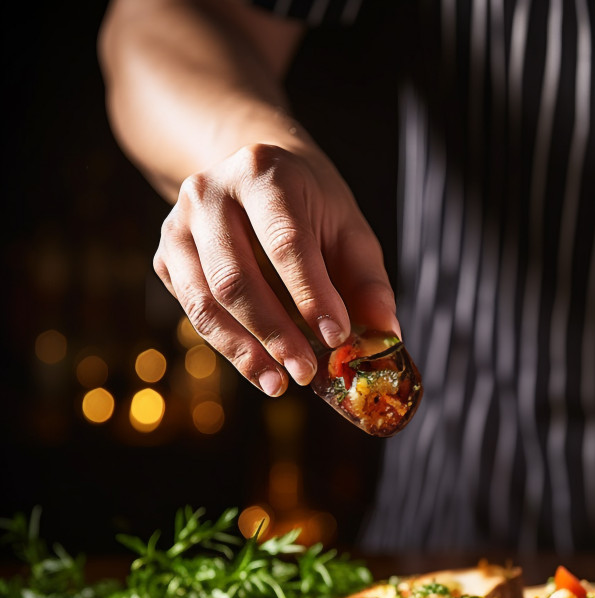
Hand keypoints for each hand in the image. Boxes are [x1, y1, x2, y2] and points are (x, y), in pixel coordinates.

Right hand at [154, 142, 398, 396]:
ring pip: (204, 300)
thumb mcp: (350, 232)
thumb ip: (368, 283)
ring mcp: (178, 225)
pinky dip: (227, 346)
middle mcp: (209, 193)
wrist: (255, 177)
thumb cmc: (311, 210)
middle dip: (274, 333)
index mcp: (264, 174)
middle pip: (235, 277)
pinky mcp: (166, 257)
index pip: (285, 242)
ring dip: (244, 350)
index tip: (336, 338)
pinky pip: (193, 311)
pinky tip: (259, 366)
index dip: (311, 295)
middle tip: (305, 373)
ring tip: (279, 384)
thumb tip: (386, 336)